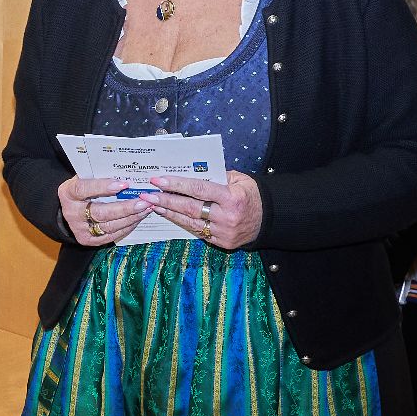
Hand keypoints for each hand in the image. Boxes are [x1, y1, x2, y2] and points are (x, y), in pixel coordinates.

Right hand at [58, 176, 153, 246]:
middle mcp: (72, 213)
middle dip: (125, 208)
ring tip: (145, 209)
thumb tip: (126, 176)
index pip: (84, 189)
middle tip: (143, 202)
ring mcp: (80, 229)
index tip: (124, 184)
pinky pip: (112, 235)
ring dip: (130, 218)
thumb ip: (100, 177)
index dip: (103, 187)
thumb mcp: (84, 178)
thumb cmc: (83, 190)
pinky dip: (127, 226)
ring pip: (109, 226)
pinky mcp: (88, 240)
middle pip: (101, 212)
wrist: (71, 209)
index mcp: (68, 193)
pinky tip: (137, 218)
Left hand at [147, 171, 263, 249]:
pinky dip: (181, 223)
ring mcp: (223, 232)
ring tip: (152, 204)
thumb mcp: (239, 179)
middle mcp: (226, 216)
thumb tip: (191, 172)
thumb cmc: (251, 194)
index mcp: (231, 197)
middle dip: (166, 200)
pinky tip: (169, 215)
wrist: (269, 219)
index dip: (176, 184)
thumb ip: (217, 175)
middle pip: (190, 208)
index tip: (158, 180)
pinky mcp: (221, 242)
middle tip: (147, 194)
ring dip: (169, 213)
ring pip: (190, 222)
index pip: (198, 189)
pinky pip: (196, 232)